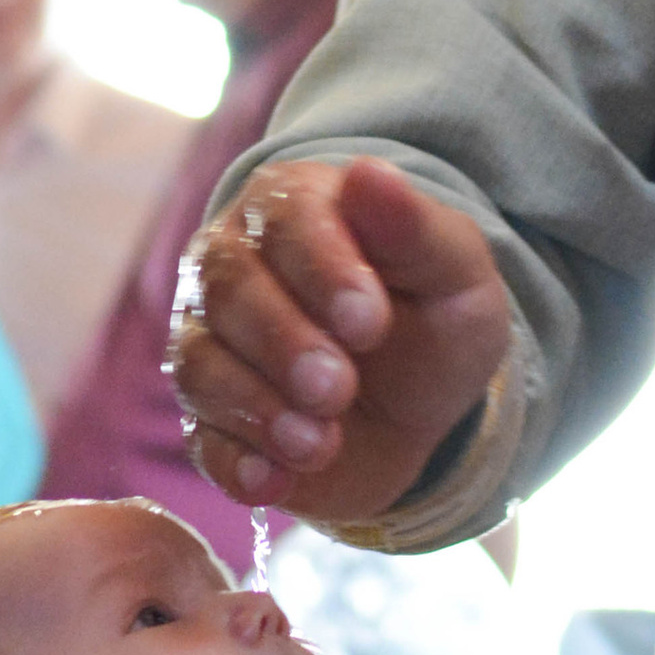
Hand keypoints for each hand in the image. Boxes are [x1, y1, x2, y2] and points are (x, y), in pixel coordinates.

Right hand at [172, 158, 509, 520]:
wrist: (421, 411)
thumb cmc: (432, 320)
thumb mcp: (452, 273)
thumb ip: (414, 227)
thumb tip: (369, 173)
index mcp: (292, 211)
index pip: (285, 223)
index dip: (322, 271)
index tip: (370, 323)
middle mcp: (234, 270)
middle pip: (228, 293)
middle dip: (284, 345)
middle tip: (338, 388)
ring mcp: (214, 347)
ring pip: (202, 366)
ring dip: (259, 409)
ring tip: (320, 442)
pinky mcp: (213, 423)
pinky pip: (201, 440)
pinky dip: (234, 464)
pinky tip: (275, 481)